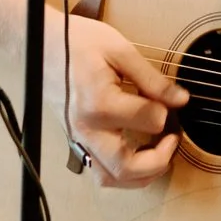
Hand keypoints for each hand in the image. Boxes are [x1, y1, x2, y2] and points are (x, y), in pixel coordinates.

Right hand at [54, 13, 188, 187]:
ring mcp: (78, 139)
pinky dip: (122, 173)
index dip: (168, 110)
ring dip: (140, 175)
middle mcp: (86, 129)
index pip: (149, 121)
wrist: (39, 45)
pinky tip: (138, 155)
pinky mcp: (75, 142)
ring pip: (110, 179)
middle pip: (126, 167)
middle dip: (159, 160)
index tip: (173, 99)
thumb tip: (180, 100)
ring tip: (159, 153)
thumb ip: (152, 79)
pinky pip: (98, 172)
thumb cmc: (76, 42)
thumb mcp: (120, 51)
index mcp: (99, 103)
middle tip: (172, 138)